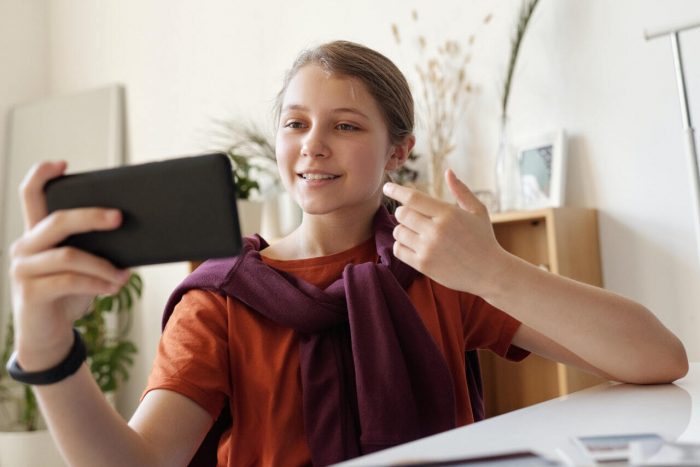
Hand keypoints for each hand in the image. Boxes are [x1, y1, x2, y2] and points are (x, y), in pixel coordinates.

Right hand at [9, 161, 129, 369]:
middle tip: (120, 218)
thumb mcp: (84, 268)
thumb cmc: (69, 295)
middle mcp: (24, 247)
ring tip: (124, 275)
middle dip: (92, 216)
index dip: (42, 176)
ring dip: (103, 265)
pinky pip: (70, 281)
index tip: (63, 164)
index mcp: (37, 235)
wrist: (49, 337)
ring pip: (69, 255)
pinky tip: (114, 287)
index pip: (31, 196)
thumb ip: (97, 249)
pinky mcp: (30, 292)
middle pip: (57, 220)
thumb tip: (136, 233)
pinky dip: (97, 283)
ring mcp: (23, 269)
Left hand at [382, 169, 508, 294]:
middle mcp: (436, 230)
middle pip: (401, 214)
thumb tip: (448, 171)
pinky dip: (401, 245)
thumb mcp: (477, 211)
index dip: (396, 191)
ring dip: (402, 229)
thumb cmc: (483, 239)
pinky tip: (413, 245)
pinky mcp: (423, 265)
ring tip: (415, 232)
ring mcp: (428, 249)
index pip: (412, 198)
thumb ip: (461, 190)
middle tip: (411, 216)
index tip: (387, 187)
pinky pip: (398, 250)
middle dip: (403, 212)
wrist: (490, 273)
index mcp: (448, 213)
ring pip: (398, 232)